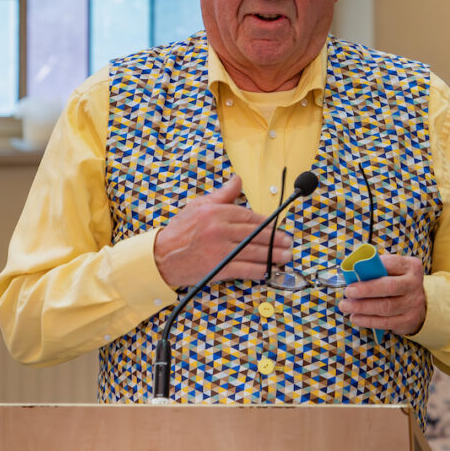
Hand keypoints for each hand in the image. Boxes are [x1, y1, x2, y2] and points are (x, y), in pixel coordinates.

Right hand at [153, 176, 292, 286]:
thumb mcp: (199, 205)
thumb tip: (237, 180)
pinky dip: (259, 270)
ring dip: (273, 255)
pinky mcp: (218, 268)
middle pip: (255, 234)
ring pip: (254, 252)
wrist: (161, 256)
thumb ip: (222, 195)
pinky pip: (244, 269)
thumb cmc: (180, 230)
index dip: (266, 223)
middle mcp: (219, 230)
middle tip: (288, 242)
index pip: (248, 216)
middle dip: (275, 239)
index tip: (277, 226)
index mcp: (216, 212)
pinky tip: (269, 270)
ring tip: (286, 256)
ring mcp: (220, 250)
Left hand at [338, 254, 425, 335]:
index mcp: (410, 267)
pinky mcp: (408, 320)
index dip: (373, 267)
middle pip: (389, 287)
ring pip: (386, 307)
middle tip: (348, 292)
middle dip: (366, 290)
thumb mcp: (393, 269)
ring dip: (362, 307)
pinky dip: (368, 320)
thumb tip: (353, 271)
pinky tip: (355, 318)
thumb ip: (378, 267)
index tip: (355, 271)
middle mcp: (414, 284)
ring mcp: (413, 304)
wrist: (415, 302)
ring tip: (346, 306)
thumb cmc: (396, 281)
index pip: (391, 264)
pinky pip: (386, 322)